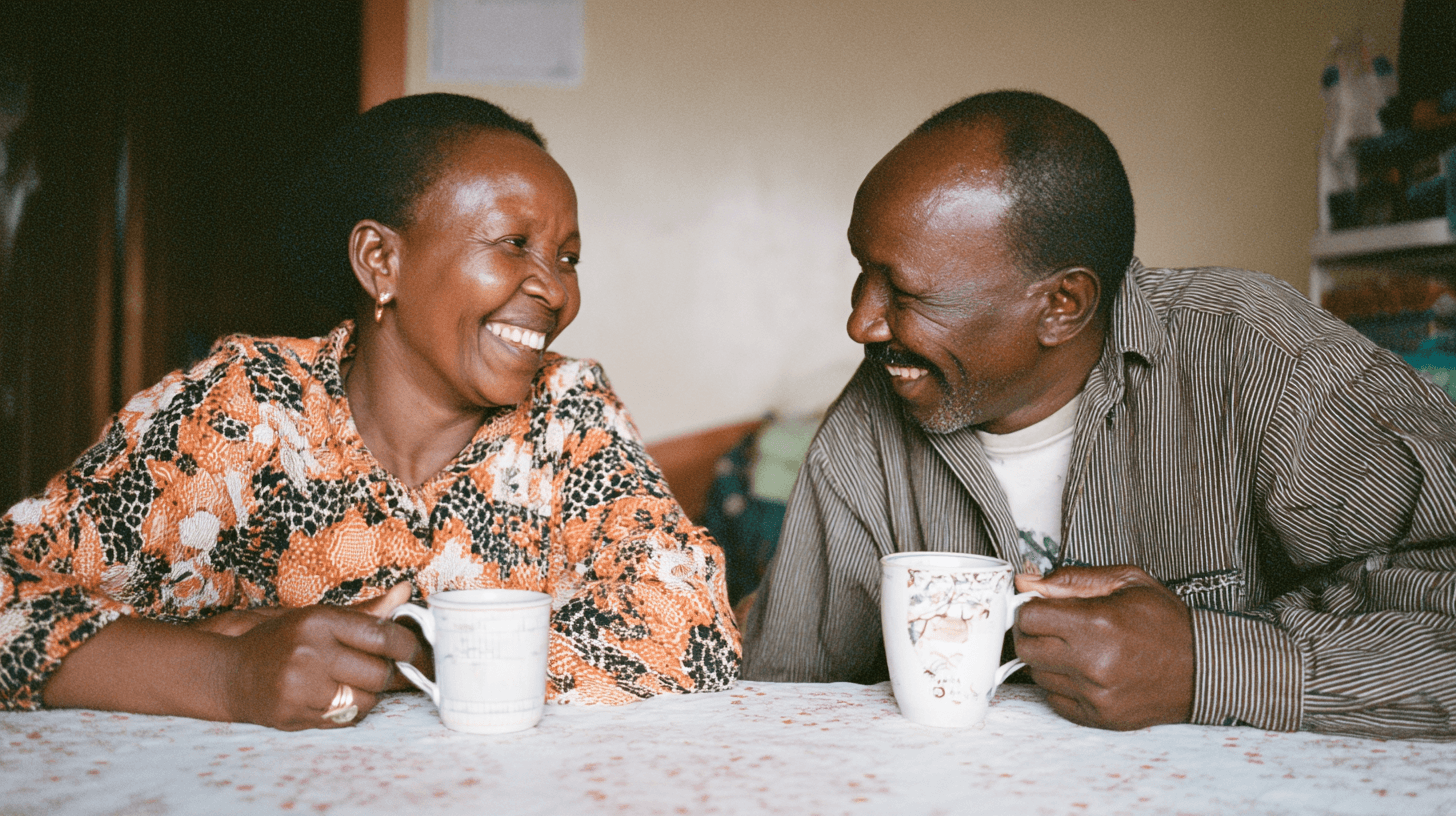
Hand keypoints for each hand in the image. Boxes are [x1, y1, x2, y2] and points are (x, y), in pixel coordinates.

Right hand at [217, 585, 421, 729]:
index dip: (406, 646)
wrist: (230, 674)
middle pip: (379, 673)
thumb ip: (366, 611)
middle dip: (387, 673)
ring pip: (367, 700)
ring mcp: (300, 688)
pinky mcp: (294, 716)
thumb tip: (405, 592)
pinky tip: (334, 698)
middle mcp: (309, 653)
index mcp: (318, 622)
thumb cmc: (282, 642)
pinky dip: (350, 711)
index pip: (381, 636)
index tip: (410, 650)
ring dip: (369, 695)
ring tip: (353, 683)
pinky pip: (346, 719)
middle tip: (380, 668)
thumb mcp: (319, 618)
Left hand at [1013, 565, 1192, 730]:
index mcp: (1098, 624)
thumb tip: (1027, 582)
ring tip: (1076, 649)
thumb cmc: (1166, 622)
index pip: (1029, 618)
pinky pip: (1054, 700)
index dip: (1031, 608)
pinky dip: (1061, 685)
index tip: (1041, 607)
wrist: (1204, 668)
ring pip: (1038, 675)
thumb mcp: (1126, 582)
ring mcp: (1095, 695)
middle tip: (1052, 627)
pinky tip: (1083, 672)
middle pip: (1026, 648)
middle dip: (1033, 633)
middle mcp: (1093, 663)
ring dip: (1048, 660)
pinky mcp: (1099, 717)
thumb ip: (1072, 579)